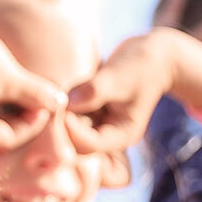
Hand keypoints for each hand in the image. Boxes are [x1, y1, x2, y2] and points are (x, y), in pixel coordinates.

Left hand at [63, 28, 201, 153]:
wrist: (152, 57)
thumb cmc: (141, 65)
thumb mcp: (120, 76)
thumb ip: (95, 90)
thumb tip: (67, 102)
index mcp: (122, 135)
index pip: (90, 144)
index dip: (71, 129)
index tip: (60, 105)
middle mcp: (108, 135)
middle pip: (75, 143)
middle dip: (61, 124)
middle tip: (50, 100)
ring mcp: (97, 124)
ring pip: (67, 129)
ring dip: (60, 113)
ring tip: (57, 92)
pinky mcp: (88, 112)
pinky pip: (68, 114)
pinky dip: (62, 103)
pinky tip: (62, 88)